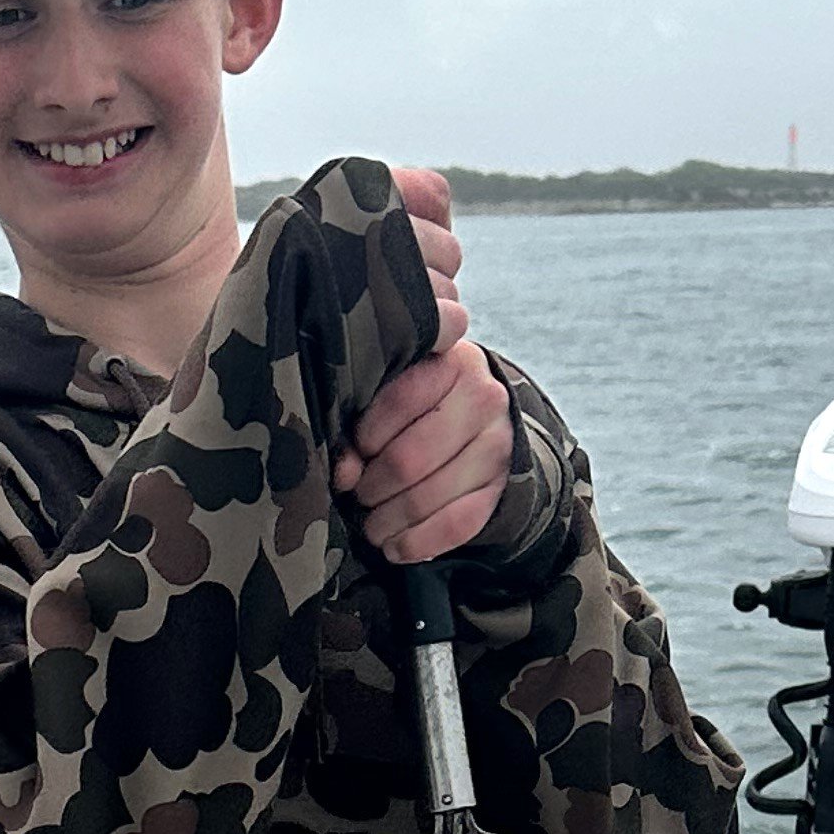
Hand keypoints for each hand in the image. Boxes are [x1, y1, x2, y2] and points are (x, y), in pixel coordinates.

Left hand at [340, 170, 511, 561]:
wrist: (463, 420)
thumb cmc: (394, 385)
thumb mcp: (379, 348)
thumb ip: (361, 323)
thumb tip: (332, 288)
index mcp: (445, 354)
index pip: (397, 401)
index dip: (361, 439)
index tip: (342, 455)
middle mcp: (480, 392)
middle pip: (410, 459)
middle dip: (370, 485)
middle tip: (349, 492)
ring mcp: (494, 439)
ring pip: (432, 494)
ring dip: (389, 519)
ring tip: (365, 523)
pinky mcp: (501, 482)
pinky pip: (461, 522)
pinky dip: (420, 541)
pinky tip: (393, 545)